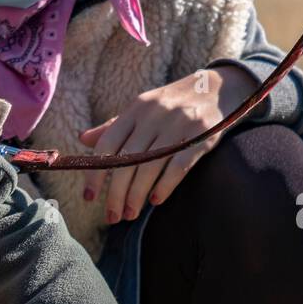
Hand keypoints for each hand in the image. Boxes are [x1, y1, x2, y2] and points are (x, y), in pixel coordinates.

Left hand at [80, 65, 257, 223]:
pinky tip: (156, 201)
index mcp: (136, 108)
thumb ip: (114, 126)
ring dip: (137, 195)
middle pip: (127, 160)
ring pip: (150, 166)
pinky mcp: (203, 134)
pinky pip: (179, 165)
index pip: (107, 144)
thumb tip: (82, 139)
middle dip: (116, 193)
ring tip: (130, 214)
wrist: (219, 86)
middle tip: (112, 216)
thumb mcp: (143, 109)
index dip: (94, 173)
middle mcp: (155, 114)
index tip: (89, 198)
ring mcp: (179, 123)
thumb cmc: (173, 104)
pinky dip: (165, 186)